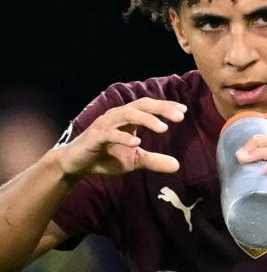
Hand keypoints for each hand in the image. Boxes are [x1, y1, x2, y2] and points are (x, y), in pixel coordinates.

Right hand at [53, 98, 184, 179]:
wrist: (76, 165)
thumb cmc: (105, 157)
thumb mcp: (134, 160)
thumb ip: (154, 160)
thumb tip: (177, 166)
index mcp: (128, 119)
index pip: (149, 107)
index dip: (166, 106)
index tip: (184, 111)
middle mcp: (117, 117)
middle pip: (141, 105)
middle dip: (161, 108)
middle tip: (179, 116)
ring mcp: (105, 125)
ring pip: (127, 114)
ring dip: (146, 120)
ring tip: (163, 128)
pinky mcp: (94, 137)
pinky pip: (110, 133)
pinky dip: (124, 137)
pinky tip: (137, 143)